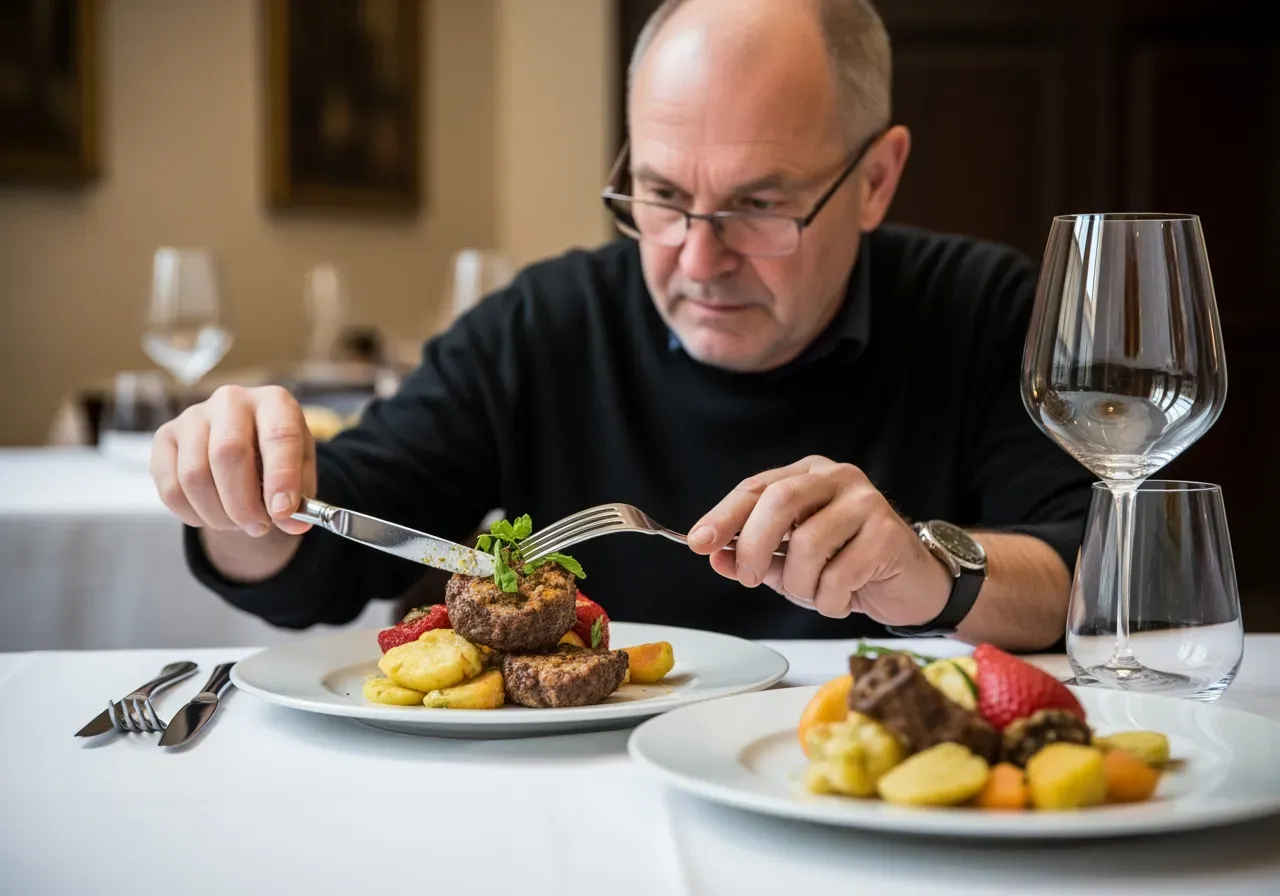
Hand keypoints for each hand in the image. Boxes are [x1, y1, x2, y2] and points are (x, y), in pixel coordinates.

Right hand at [150, 385, 315, 537]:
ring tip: (238, 523)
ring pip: (195, 475)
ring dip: (218, 514)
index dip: (281, 477)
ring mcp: (193, 416)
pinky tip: (212, 515)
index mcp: (274, 402)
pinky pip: (170, 488)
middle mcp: (231, 400)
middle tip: (258, 527)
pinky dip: (193, 514)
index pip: (278, 435)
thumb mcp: (300, 471)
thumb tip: (293, 524)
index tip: (282, 512)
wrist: (243, 446)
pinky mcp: (165, 437)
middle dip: (244, 504)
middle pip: (228, 454)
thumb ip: (300, 497)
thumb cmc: (275, 456)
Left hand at [687, 456, 953, 625]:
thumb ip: (752, 556)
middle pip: (779, 501)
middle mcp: (837, 478)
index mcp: (807, 475)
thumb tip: (716, 555)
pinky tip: (841, 599)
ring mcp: (866, 502)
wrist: (910, 584)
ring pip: (807, 544)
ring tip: (814, 594)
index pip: (756, 487)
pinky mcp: (888, 534)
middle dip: (755, 547)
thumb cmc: (846, 567)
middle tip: (751, 578)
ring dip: (799, 585)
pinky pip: (839, 575)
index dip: (724, 516)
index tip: (699, 542)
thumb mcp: (788, 563)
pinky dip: (830, 600)